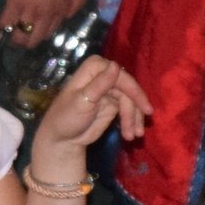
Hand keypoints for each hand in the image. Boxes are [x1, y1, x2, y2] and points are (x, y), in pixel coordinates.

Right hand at [0, 0, 84, 48]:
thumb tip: (68, 12)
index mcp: (64, 7)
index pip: (52, 31)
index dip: (41, 33)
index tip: (33, 32)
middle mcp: (50, 13)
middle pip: (36, 38)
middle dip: (26, 40)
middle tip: (18, 36)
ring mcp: (32, 10)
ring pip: (21, 36)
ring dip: (13, 37)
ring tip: (6, 34)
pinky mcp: (16, 3)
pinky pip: (6, 23)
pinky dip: (1, 25)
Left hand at [31, 56, 148, 175]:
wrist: (62, 139)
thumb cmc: (66, 118)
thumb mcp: (83, 102)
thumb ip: (100, 84)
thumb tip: (115, 65)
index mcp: (92, 70)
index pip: (119, 74)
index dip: (132, 88)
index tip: (142, 105)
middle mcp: (103, 76)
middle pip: (128, 87)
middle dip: (136, 107)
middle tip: (142, 124)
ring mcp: (109, 90)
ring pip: (131, 100)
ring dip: (134, 118)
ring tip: (134, 136)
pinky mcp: (113, 104)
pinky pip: (129, 109)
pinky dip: (132, 121)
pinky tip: (132, 134)